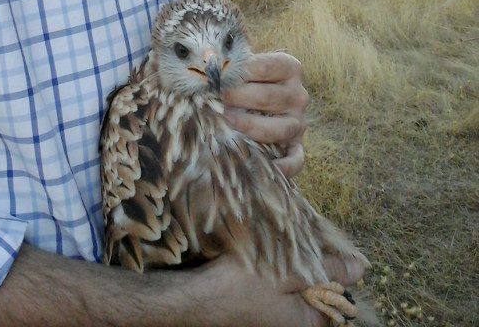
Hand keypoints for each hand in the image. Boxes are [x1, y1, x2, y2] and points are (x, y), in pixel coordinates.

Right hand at [192, 252, 365, 326]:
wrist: (199, 297)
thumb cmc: (241, 286)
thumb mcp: (287, 271)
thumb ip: (324, 270)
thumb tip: (360, 267)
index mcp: (309, 322)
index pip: (338, 296)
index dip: (333, 268)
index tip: (322, 246)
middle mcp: (296, 325)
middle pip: (319, 290)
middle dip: (314, 265)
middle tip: (301, 242)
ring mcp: (279, 319)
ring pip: (300, 288)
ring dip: (296, 266)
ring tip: (284, 246)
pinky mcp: (264, 310)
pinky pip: (283, 290)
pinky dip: (281, 272)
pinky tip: (270, 257)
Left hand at [223, 52, 308, 177]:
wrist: (261, 96)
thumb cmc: (246, 78)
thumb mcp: (244, 63)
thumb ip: (232, 59)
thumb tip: (208, 58)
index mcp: (290, 68)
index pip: (263, 67)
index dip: (236, 71)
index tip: (215, 76)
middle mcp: (298, 95)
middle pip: (267, 97)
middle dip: (236, 98)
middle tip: (211, 100)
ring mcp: (299, 122)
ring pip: (278, 128)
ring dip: (248, 127)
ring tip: (223, 124)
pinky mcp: (297, 146)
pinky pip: (295, 160)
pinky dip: (282, 167)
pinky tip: (263, 169)